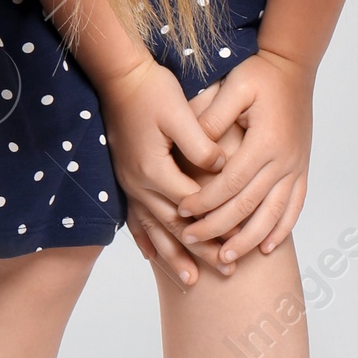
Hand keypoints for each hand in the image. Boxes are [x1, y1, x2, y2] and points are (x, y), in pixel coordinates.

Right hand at [98, 58, 239, 286]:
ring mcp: (129, 183)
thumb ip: (200, 143)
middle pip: (174, 226)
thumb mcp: (180, 112)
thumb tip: (223, 167)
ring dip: (172, 255)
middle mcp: (138, 183)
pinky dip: (145, 239)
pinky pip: (135, 218)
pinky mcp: (125, 178)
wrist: (118, 76)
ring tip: (190, 281)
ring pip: (153, 229)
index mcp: (155, 168)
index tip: (240, 239)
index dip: (217, 224)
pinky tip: (152, 257)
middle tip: (226, 273)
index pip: (192, 206)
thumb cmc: (152, 90)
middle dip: (200, 251)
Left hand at [171, 48, 313, 268]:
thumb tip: (193, 144)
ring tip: (226, 257)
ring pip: (273, 214)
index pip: (229, 183)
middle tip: (191, 240)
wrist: (294, 65)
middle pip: (248, 206)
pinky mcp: (302, 168)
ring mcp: (296, 166)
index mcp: (264, 142)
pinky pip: (294, 206)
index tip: (182, 211)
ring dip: (248, 239)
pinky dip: (281, 229)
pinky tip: (266, 247)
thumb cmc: (260, 74)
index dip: (205, 201)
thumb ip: (213, 115)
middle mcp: (283, 160)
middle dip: (218, 227)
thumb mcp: (234, 86)